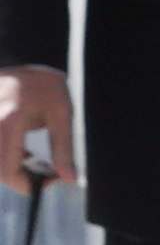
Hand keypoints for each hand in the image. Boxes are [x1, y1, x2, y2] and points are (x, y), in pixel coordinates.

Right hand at [0, 68, 75, 197]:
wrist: (23, 59)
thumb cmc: (44, 84)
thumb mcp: (61, 113)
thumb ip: (63, 148)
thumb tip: (69, 179)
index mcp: (9, 121)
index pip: (6, 170)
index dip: (25, 185)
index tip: (47, 182)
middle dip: (20, 179)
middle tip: (43, 174)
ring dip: (12, 169)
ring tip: (33, 160)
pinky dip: (6, 159)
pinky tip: (22, 152)